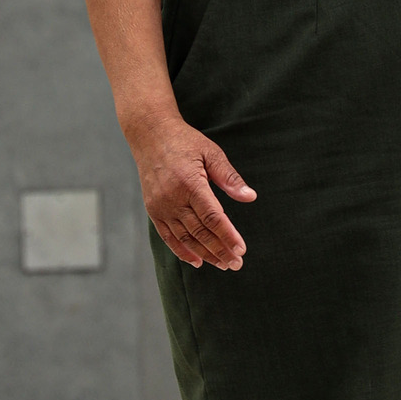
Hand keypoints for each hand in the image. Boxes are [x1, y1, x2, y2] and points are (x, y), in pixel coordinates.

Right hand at [126, 111, 254, 270]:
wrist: (150, 135)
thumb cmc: (185, 142)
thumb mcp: (211, 153)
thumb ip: (229, 178)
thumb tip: (250, 197)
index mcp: (190, 183)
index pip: (212, 217)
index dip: (228, 236)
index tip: (241, 250)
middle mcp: (172, 198)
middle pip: (199, 232)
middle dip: (220, 250)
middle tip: (237, 264)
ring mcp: (160, 206)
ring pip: (185, 238)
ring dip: (204, 254)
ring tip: (222, 264)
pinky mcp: (153, 210)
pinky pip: (167, 236)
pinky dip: (182, 251)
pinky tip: (196, 262)